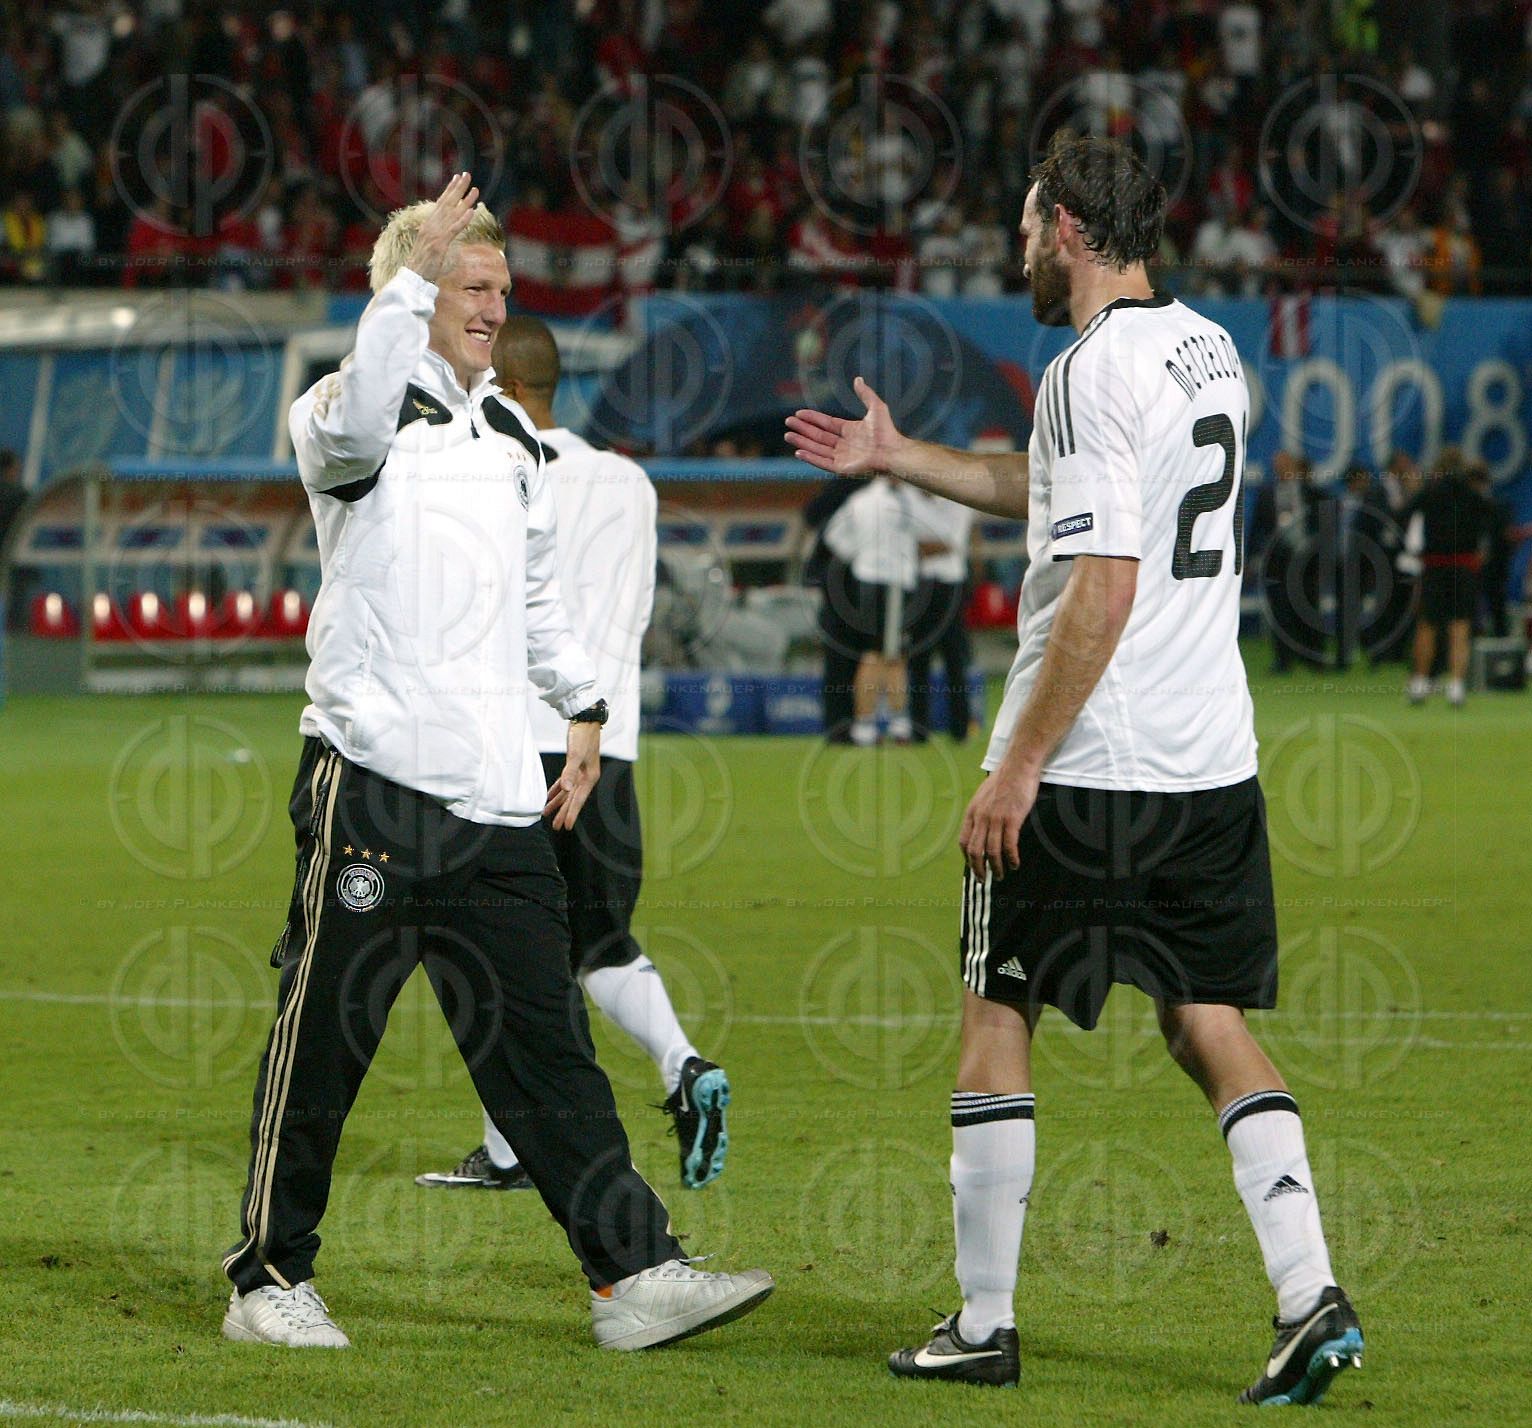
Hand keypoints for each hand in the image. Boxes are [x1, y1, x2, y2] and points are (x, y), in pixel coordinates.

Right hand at [406, 172, 480, 285]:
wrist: (413, 277)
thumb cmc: (422, 265)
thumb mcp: (429, 246)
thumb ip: (436, 236)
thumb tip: (444, 231)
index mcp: (429, 225)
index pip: (441, 203)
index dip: (450, 190)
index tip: (458, 178)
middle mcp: (431, 225)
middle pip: (447, 203)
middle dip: (458, 188)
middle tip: (467, 174)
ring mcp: (435, 234)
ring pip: (452, 213)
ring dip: (465, 200)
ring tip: (475, 189)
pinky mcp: (439, 244)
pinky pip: (453, 229)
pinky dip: (463, 220)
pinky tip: (472, 211)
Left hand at [543, 720, 600, 830]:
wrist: (585, 720)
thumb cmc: (582, 736)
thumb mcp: (575, 754)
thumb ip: (569, 773)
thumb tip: (566, 790)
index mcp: (589, 777)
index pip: (578, 799)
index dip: (571, 813)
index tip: (566, 826)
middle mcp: (586, 777)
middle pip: (573, 799)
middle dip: (564, 812)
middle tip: (557, 827)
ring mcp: (581, 772)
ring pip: (568, 792)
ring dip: (559, 803)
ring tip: (549, 814)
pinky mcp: (574, 766)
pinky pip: (565, 782)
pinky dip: (557, 790)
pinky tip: (550, 796)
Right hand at [785, 375, 904, 476]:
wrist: (892, 451)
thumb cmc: (887, 431)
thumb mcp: (876, 407)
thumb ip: (865, 394)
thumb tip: (858, 379)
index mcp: (849, 430)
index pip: (826, 423)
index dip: (812, 418)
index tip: (798, 413)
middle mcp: (844, 444)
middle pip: (818, 436)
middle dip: (803, 430)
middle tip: (788, 423)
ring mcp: (842, 457)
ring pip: (817, 448)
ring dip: (802, 442)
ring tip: (788, 436)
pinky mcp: (841, 468)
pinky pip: (822, 462)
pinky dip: (811, 457)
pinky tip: (798, 452)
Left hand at [960, 766, 1039, 880]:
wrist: (1018, 766)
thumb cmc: (1004, 780)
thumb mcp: (984, 796)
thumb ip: (981, 812)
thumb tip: (981, 827)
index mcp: (972, 812)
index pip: (964, 842)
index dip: (968, 858)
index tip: (974, 867)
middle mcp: (981, 817)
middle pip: (975, 851)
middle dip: (979, 869)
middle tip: (984, 880)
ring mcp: (995, 818)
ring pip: (992, 851)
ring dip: (996, 867)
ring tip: (1000, 876)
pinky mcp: (1011, 819)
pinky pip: (1009, 845)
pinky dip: (1011, 858)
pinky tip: (1014, 864)